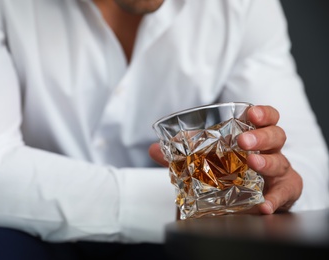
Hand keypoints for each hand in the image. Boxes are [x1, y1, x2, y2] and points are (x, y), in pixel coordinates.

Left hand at [148, 105, 302, 214]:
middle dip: (261, 136)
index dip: (262, 113)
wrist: (243, 201)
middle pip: (276, 136)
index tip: (251, 113)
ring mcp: (277, 172)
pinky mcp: (282, 193)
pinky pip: (285, 194)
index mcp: (252, 137)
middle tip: (244, 141)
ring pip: (281, 162)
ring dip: (267, 163)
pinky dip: (275, 199)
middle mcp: (268, 151)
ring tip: (253, 165)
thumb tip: (152, 149)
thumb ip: (179, 155)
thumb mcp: (205, 161)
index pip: (264, 118)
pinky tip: (264, 205)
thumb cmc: (227, 173)